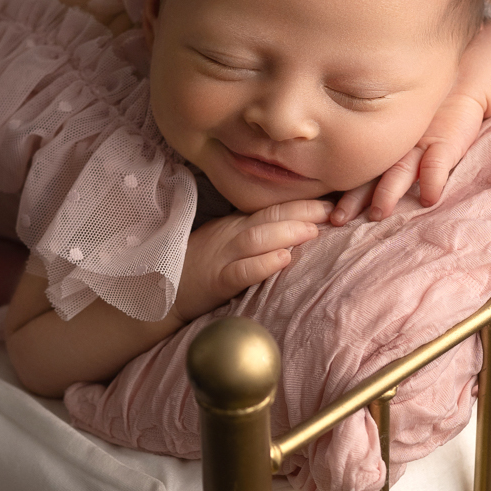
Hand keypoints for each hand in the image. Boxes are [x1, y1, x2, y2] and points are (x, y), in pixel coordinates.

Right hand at [176, 199, 330, 318]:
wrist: (159, 290)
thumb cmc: (197, 267)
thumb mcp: (225, 241)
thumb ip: (254, 232)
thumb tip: (294, 228)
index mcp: (234, 225)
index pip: (271, 208)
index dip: (301, 203)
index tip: (330, 201)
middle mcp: (230, 236)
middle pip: (268, 217)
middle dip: (302, 211)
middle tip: (331, 210)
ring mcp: (222, 257)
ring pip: (257, 238)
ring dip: (288, 233)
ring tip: (314, 230)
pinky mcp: (216, 282)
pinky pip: (241, 271)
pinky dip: (263, 264)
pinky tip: (283, 260)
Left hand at [329, 92, 487, 225]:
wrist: (460, 87)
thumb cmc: (431, 117)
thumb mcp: (404, 137)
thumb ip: (380, 158)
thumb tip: (347, 190)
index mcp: (385, 151)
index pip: (360, 175)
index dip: (344, 196)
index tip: (329, 216)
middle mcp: (398, 149)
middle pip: (372, 176)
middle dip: (355, 199)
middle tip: (339, 218)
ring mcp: (420, 145)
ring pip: (400, 170)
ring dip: (388, 192)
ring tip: (379, 212)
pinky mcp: (446, 141)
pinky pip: (437, 162)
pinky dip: (432, 180)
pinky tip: (428, 198)